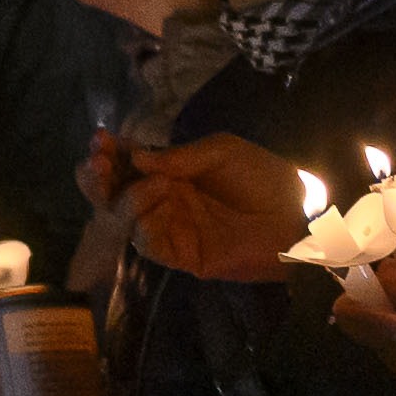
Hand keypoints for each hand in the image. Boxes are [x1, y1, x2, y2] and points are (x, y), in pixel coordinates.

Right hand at [107, 135, 328, 281]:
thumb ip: (178, 157)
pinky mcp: (184, 255)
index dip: (107, 153)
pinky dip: (145, 224)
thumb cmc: (265, 179)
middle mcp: (163, 202)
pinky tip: (161, 202)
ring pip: (124, 220)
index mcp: (168, 174)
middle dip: (96, 179)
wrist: (299, 216)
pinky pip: (149, 245)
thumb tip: (134, 159)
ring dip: (126, 199)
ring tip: (154, 183)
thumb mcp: (220, 152)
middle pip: (111, 195)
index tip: (99, 139)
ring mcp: (171, 229)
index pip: (125, 165)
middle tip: (98, 163)